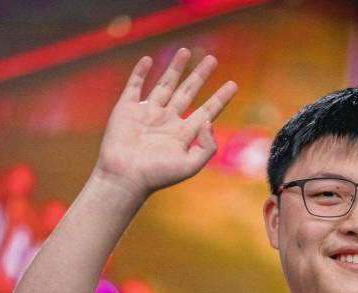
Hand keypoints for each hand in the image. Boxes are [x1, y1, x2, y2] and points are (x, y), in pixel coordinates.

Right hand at [94, 49, 237, 198]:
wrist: (125, 177)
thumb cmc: (157, 175)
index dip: (220, 98)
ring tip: (185, 51)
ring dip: (175, 68)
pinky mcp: (126, 109)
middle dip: (200, 76)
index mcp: (183, 134)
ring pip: (165, 84)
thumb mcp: (190, 165)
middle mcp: (167, 121)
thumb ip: (207, 146)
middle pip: (188, 92)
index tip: (233, 84)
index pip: (206, 111)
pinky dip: (140, 73)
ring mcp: (147, 113)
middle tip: (212, 59)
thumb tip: (209, 121)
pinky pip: (134, 86)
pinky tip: (148, 60)